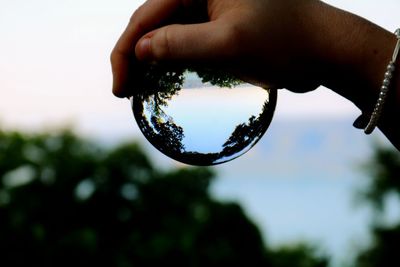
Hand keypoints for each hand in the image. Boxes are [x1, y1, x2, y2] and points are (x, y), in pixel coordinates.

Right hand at [111, 0, 327, 96]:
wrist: (323, 49)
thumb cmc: (284, 42)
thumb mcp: (230, 44)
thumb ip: (181, 43)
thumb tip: (140, 49)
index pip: (148, 15)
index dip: (126, 51)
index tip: (119, 88)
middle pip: (153, 22)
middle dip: (134, 56)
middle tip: (124, 92)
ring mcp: (210, 7)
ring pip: (167, 32)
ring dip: (150, 60)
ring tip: (137, 89)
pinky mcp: (219, 24)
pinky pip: (186, 40)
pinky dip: (172, 60)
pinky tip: (162, 79)